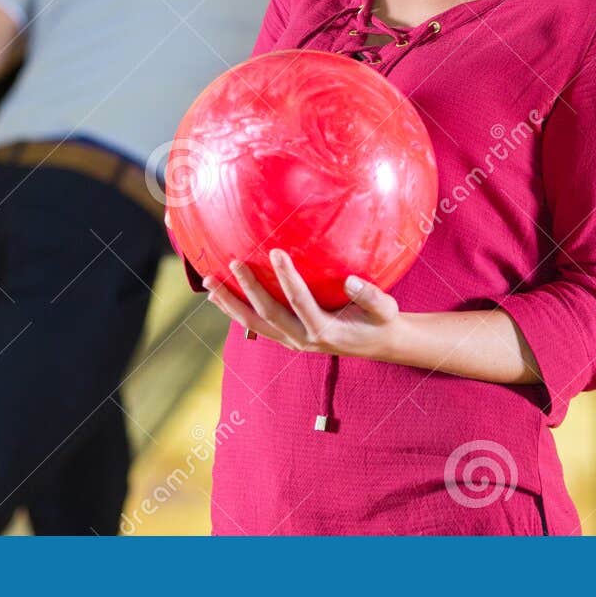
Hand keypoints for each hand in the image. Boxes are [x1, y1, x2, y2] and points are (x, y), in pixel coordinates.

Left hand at [203, 249, 402, 358]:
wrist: (378, 344)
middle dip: (249, 289)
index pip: (301, 302)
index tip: (275, 252)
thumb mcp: (386, 310)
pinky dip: (236, 311)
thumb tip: (351, 281)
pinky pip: (256, 325)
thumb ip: (371, 297)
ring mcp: (292, 341)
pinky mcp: (287, 338)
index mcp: (326, 331)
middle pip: (268, 315)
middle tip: (233, 262)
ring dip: (230, 304)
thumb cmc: (382, 321)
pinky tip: (218, 296)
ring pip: (254, 324)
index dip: (287, 278)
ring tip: (208, 283)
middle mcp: (303, 339)